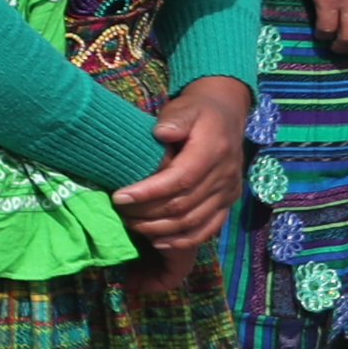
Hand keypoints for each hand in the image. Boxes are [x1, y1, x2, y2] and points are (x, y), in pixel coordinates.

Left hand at [112, 75, 253, 258]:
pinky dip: (183, 240)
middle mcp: (224, 175)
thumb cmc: (197, 111)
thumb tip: (161, 132)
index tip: (119, 197)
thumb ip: (175, 120)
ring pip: (193, 221)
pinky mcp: (228, 202)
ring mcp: (228, 192)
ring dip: (159, 228)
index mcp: (213, 152)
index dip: (148, 192)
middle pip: (183, 205)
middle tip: (120, 211)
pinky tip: (158, 240)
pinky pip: (207, 229)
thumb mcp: (186, 107)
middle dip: (147, 213)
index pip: (180, 179)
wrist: (226, 114)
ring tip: (132, 224)